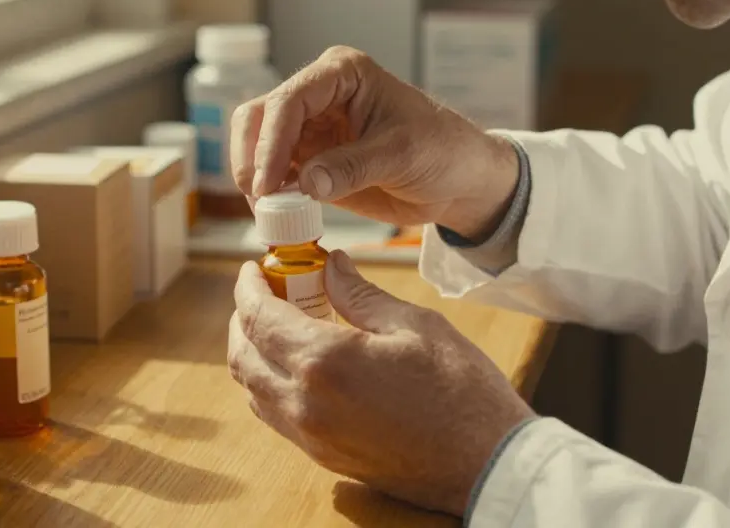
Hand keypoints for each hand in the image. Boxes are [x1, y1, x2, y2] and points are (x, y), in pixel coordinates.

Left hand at [227, 251, 534, 515]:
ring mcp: (311, 436)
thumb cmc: (461, 392)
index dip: (247, 288)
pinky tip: (302, 363)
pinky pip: (275, 415)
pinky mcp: (323, 456)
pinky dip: (271, 383)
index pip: (258, 318)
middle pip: (243, 356)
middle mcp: (305, 404)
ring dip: (255, 352)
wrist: (486, 464)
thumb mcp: (414, 325)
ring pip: (254, 390)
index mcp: (325, 363)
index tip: (252, 269)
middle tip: (268, 292)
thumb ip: (360, 294)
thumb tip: (329, 265)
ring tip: (285, 324)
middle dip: (244, 318)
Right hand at [230, 46, 518, 238]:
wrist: (460, 180)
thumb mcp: (402, 154)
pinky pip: (274, 173)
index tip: (266, 183)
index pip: (290, 100)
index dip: (271, 141)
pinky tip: (278, 214)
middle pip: (259, 116)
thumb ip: (352, 167)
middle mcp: (318, 94)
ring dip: (255, 177)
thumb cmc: (443, 150)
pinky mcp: (310, 159)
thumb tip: (305, 183)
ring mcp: (310, 127)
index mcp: (342, 74)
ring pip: (256, 144)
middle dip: (252, 157)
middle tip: (260, 198)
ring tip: (268, 211)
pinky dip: (269, 193)